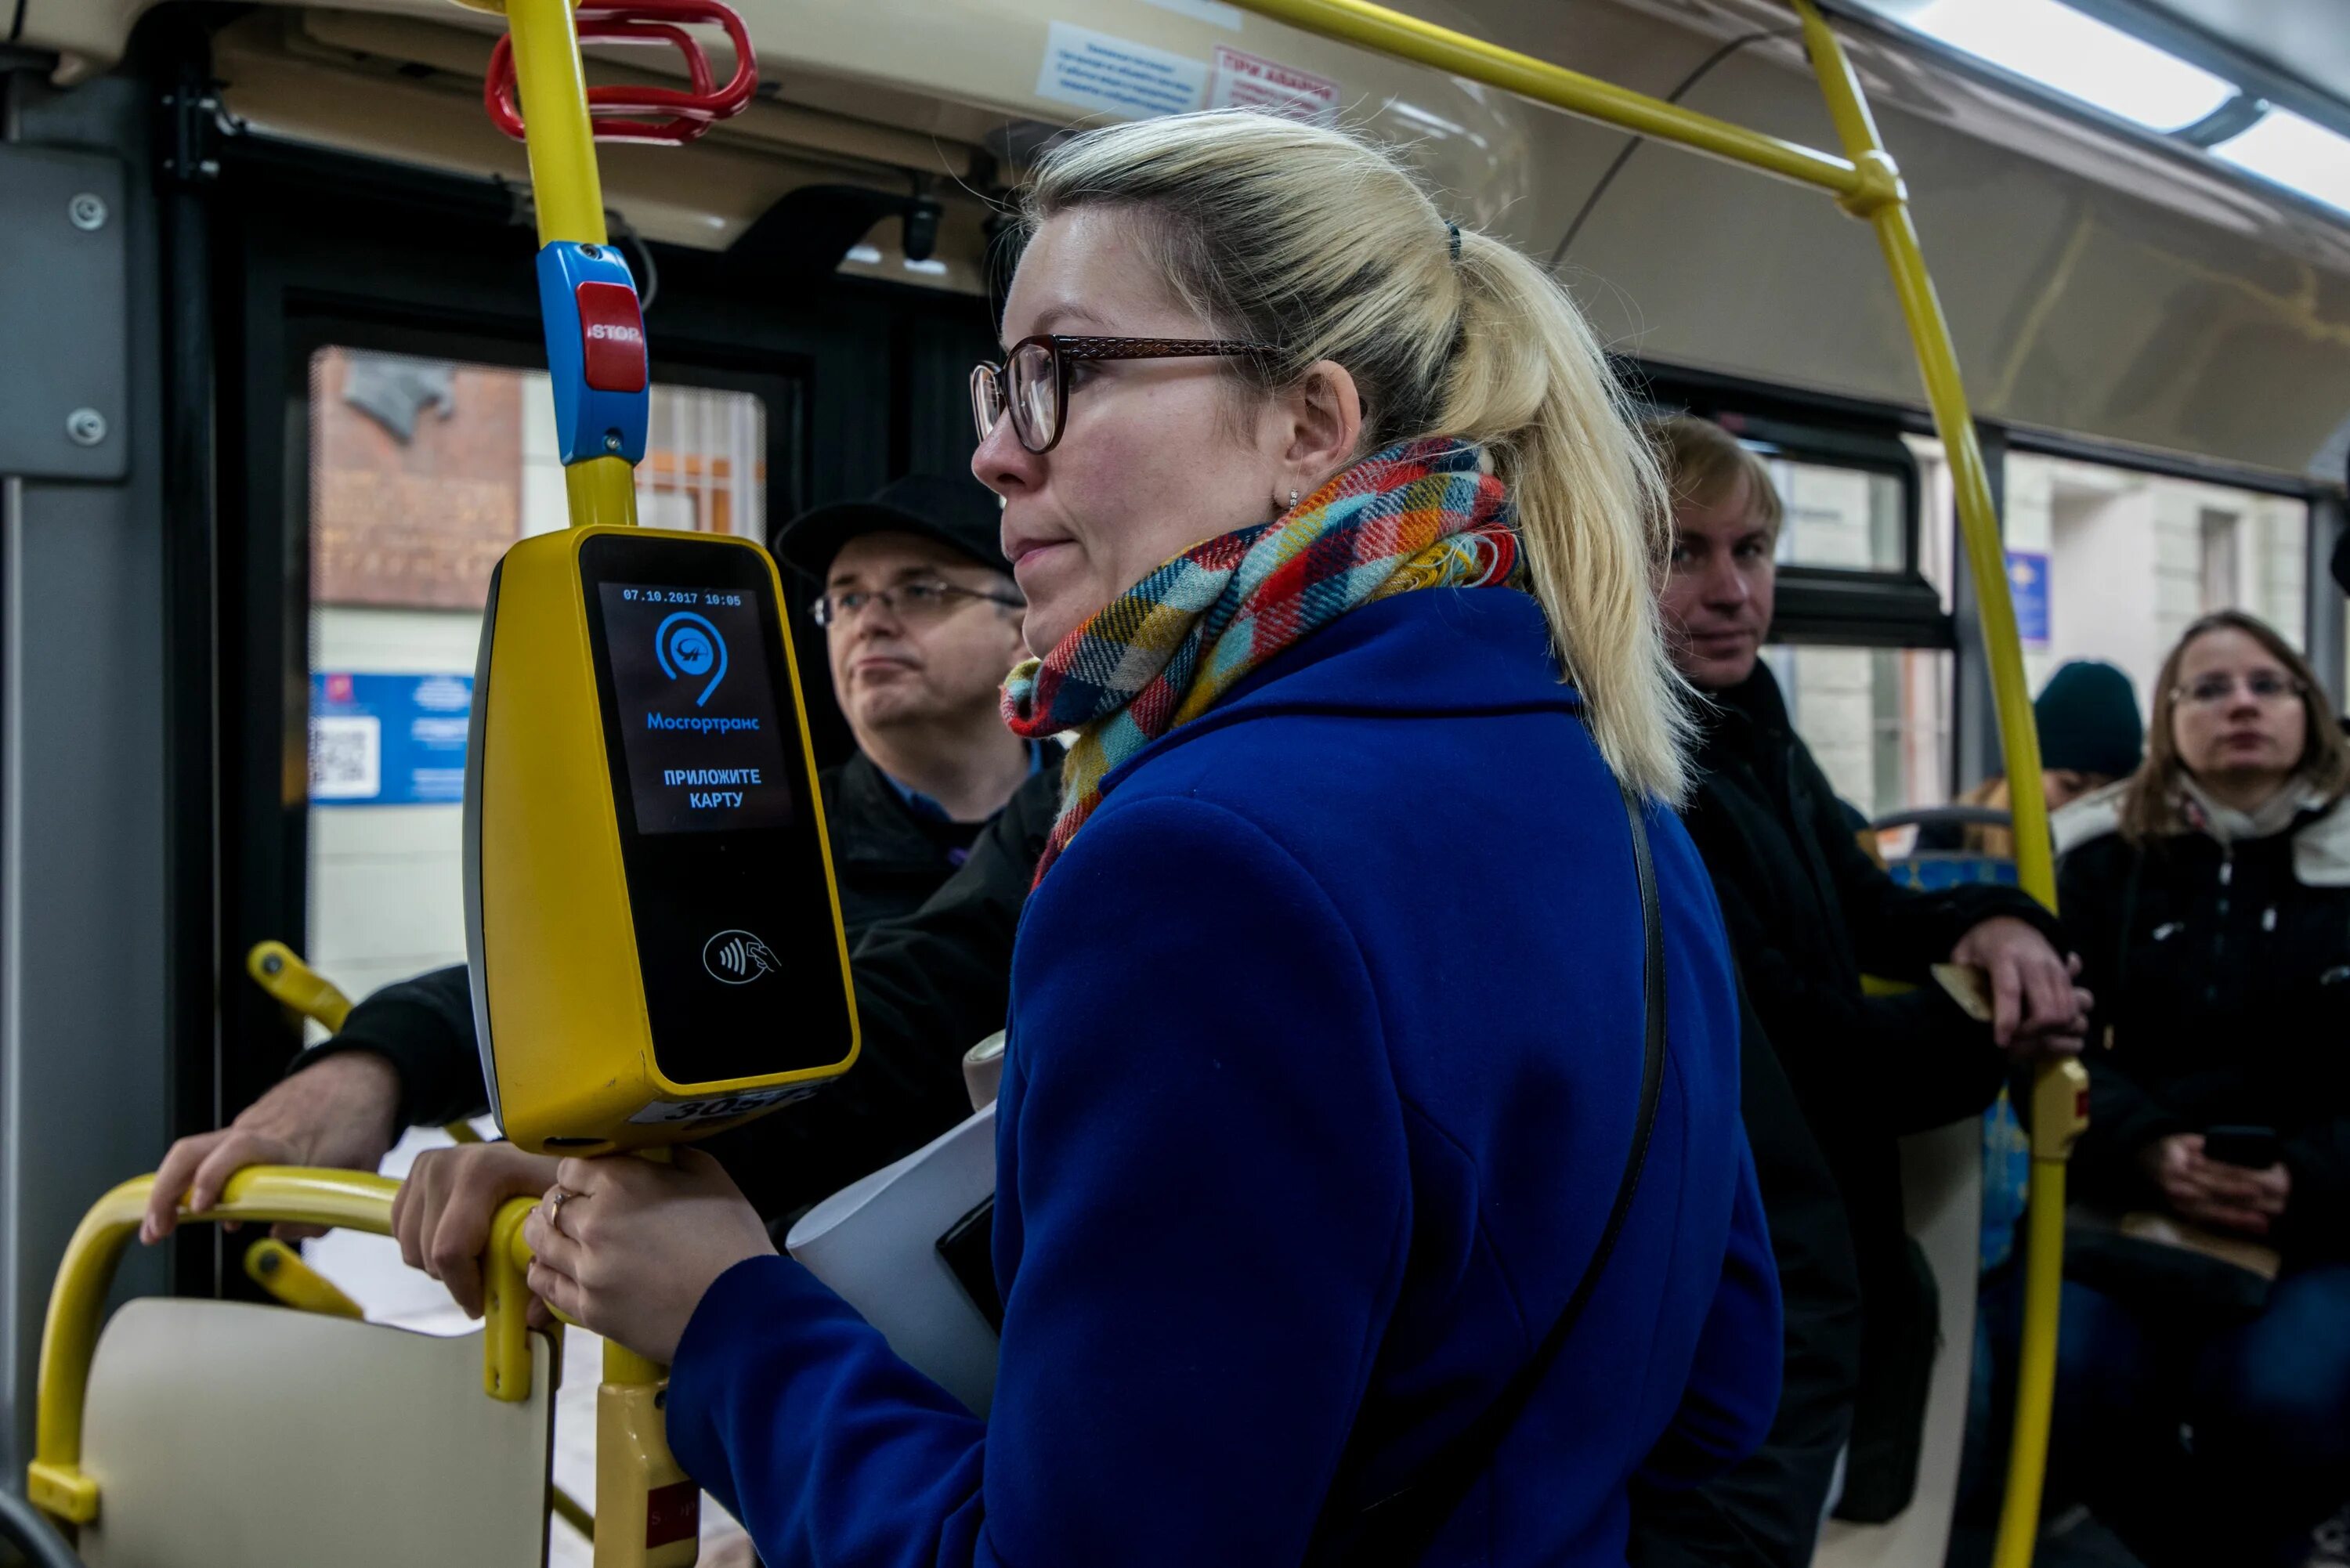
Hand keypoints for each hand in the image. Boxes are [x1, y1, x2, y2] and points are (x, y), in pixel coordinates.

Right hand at [142, 1052, 401, 1244]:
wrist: (364, 1071)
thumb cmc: (363, 1117)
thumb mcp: (358, 1173)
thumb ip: (320, 1213)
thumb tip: (277, 1231)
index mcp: (288, 1143)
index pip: (239, 1153)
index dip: (214, 1179)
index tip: (200, 1207)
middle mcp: (258, 1130)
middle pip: (193, 1150)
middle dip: (165, 1190)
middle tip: (156, 1227)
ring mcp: (248, 1124)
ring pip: (194, 1151)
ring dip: (170, 1188)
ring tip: (162, 1224)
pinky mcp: (246, 1124)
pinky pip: (212, 1150)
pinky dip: (194, 1177)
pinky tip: (200, 1205)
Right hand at [391, 1142, 562, 1317]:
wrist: (537, 1139)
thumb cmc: (551, 1178)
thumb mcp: (560, 1214)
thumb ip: (551, 1263)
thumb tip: (530, 1318)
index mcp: (481, 1173)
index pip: (451, 1249)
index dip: (464, 1287)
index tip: (482, 1306)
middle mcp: (445, 1166)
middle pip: (428, 1253)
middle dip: (456, 1279)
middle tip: (485, 1281)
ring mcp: (425, 1167)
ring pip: (410, 1246)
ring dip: (439, 1264)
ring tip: (475, 1257)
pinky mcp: (412, 1173)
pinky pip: (401, 1230)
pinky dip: (423, 1245)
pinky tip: (457, 1239)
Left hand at [522, 1149, 773, 1364]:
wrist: (740, 1310)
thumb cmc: (732, 1241)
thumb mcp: (711, 1179)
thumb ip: (675, 1158)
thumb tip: (658, 1153)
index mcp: (621, 1184)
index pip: (570, 1168)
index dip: (581, 1173)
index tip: (592, 1181)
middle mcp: (593, 1223)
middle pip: (551, 1204)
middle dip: (561, 1203)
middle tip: (575, 1209)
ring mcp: (586, 1270)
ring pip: (540, 1242)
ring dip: (544, 1234)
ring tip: (556, 1235)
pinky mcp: (588, 1308)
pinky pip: (546, 1285)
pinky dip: (542, 1273)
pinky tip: (548, 1268)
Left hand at [1949, 917, 2090, 1053]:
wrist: (2011, 919)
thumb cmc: (1982, 942)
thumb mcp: (1963, 954)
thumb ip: (1960, 979)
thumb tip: (1963, 1008)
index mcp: (2004, 955)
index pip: (2010, 992)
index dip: (2007, 1021)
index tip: (2001, 1042)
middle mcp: (2035, 962)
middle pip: (2047, 1010)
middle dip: (2031, 1033)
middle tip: (2013, 1038)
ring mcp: (2055, 969)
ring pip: (2065, 1012)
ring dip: (2048, 1031)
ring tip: (2026, 1032)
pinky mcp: (2066, 975)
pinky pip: (2073, 1006)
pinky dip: (2060, 1022)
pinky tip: (2041, 1024)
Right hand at [2141, 1134, 2290, 1235]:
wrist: (2145, 1162)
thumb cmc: (2172, 1149)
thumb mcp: (2185, 1140)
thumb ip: (2207, 1146)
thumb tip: (2237, 1151)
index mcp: (2176, 1167)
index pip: (2211, 1174)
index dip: (2235, 1180)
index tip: (2257, 1186)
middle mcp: (2176, 1187)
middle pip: (2214, 1194)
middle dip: (2241, 1201)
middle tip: (2267, 1206)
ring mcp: (2179, 1203)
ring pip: (2214, 1211)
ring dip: (2240, 1218)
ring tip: (2263, 1222)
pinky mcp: (2184, 1214)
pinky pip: (2211, 1221)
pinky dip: (2233, 1225)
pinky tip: (2252, 1227)